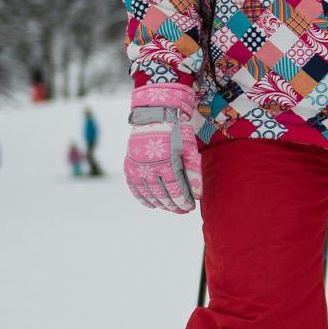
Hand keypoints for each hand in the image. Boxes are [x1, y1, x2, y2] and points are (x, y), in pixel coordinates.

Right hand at [123, 83, 202, 212]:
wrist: (154, 117)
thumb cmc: (177, 133)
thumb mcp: (189, 149)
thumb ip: (194, 172)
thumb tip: (198, 195)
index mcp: (167, 162)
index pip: (176, 190)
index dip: (183, 202)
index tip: (190, 207)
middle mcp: (150, 166)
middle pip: (162, 195)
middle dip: (174, 206)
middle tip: (182, 210)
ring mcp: (137, 167)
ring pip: (149, 194)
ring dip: (160, 204)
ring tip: (170, 208)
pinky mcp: (129, 166)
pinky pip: (135, 189)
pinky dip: (143, 199)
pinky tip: (152, 205)